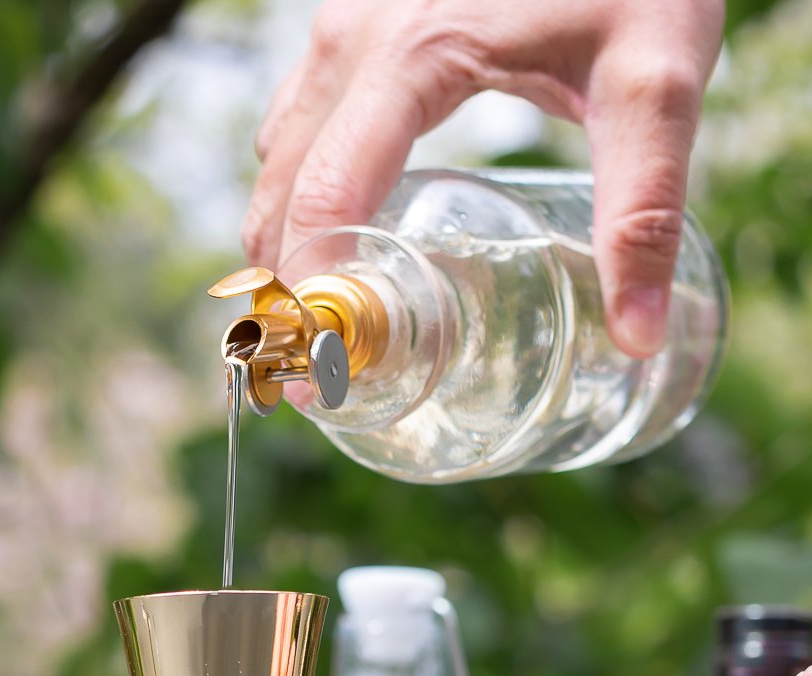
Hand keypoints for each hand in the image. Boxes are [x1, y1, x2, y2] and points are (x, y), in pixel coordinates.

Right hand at [245, 0, 723, 355]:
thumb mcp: (656, 83)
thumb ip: (643, 209)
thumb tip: (637, 335)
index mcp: (411, 57)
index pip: (328, 197)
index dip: (315, 296)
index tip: (319, 379)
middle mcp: (356, 36)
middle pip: (283, 187)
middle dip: (287, 288)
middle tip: (310, 381)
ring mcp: (347, 22)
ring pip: (278, 153)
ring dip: (285, 241)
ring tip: (325, 326)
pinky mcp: (358, 20)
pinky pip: (300, 119)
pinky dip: (300, 190)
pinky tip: (343, 239)